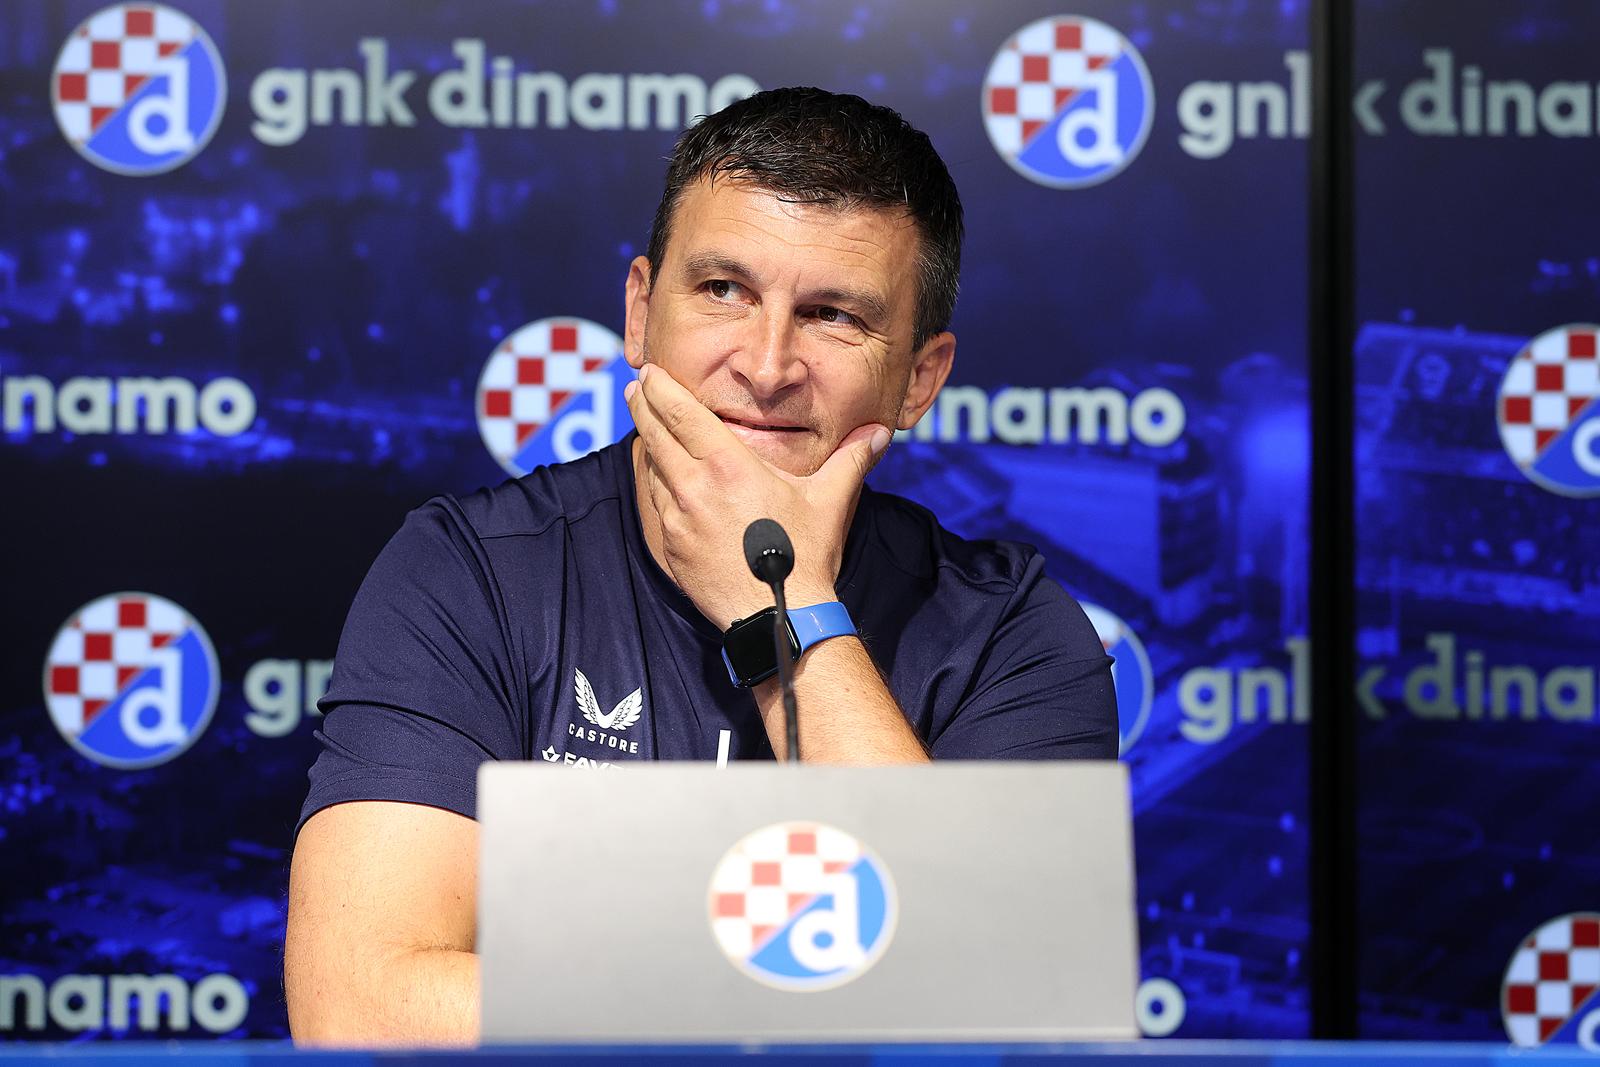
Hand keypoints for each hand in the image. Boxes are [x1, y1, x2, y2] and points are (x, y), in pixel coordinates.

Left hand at [624, 364, 890, 630]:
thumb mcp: (830, 500)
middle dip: (643, 406)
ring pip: (651, 470)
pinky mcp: (672, 547)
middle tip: (637, 387)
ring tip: (647, 427)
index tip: (648, 372)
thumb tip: (879, 433)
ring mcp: (679, 520)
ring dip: (647, 444)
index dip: (660, 389)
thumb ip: (852, 460)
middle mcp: (695, 488)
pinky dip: (655, 484)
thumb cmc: (804, 557)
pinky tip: (660, 477)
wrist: (780, 616)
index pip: (681, 414)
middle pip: (655, 435)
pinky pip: (657, 505)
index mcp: (728, 465)